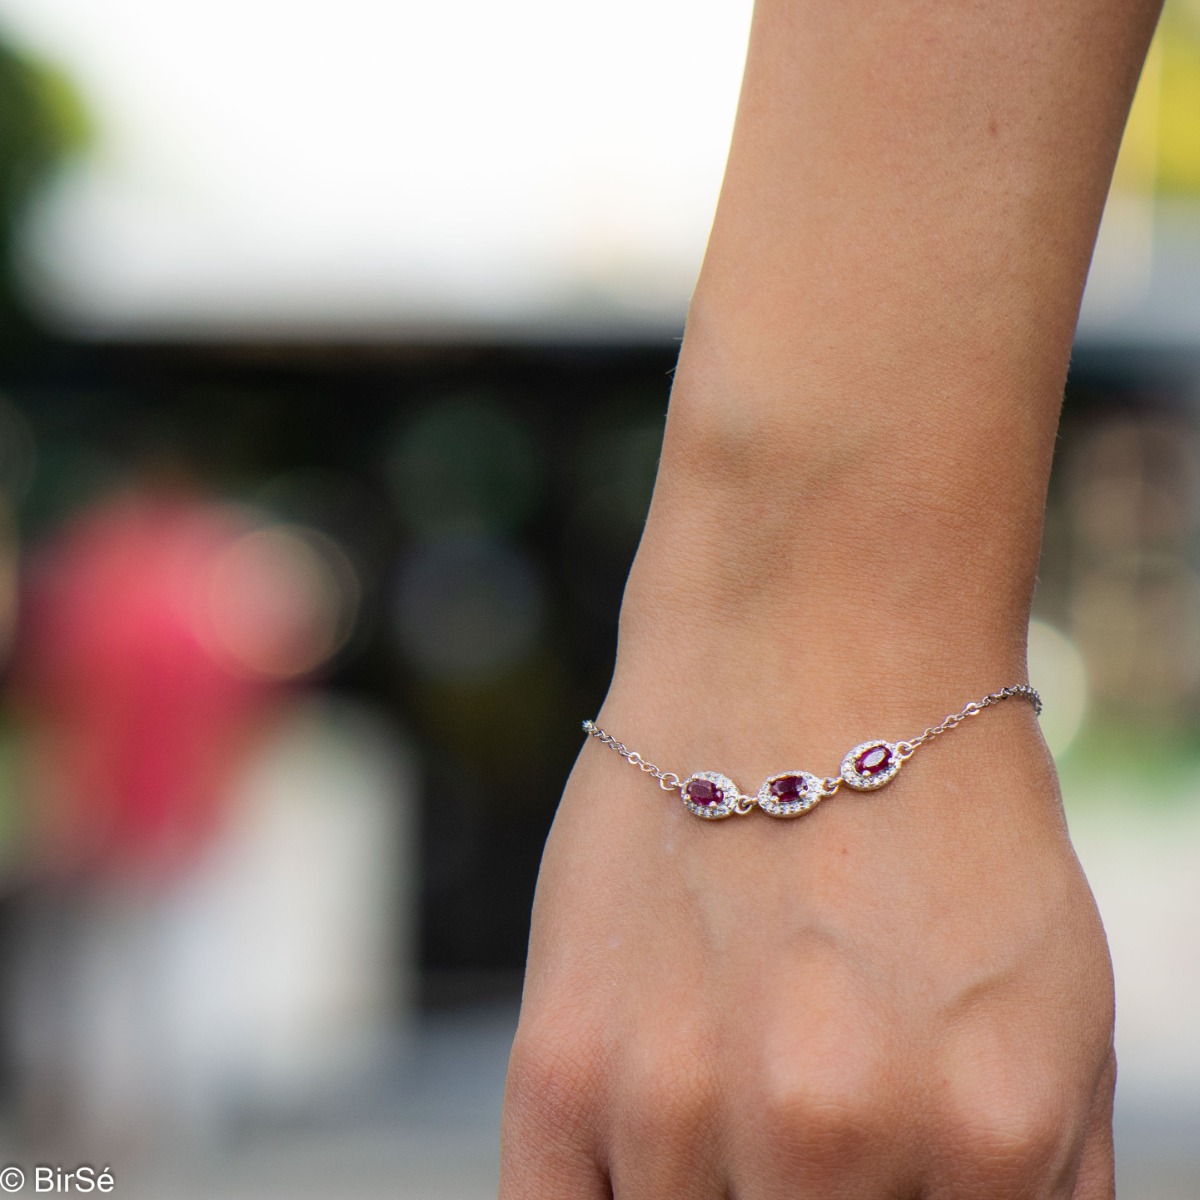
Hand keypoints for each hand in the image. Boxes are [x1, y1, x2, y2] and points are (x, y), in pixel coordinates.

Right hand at [501, 697, 1114, 1197]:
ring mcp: (677, 1103)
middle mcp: (827, 1139)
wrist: (803, 648)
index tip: (862, 1180)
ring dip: (711, 1189)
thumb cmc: (937, 819)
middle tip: (801, 1134)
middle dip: (812, 1198)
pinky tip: (641, 1156)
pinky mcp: (559, 1065)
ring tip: (734, 1090)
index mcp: (984, 1141)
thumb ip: (1038, 1188)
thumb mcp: (1060, 1011)